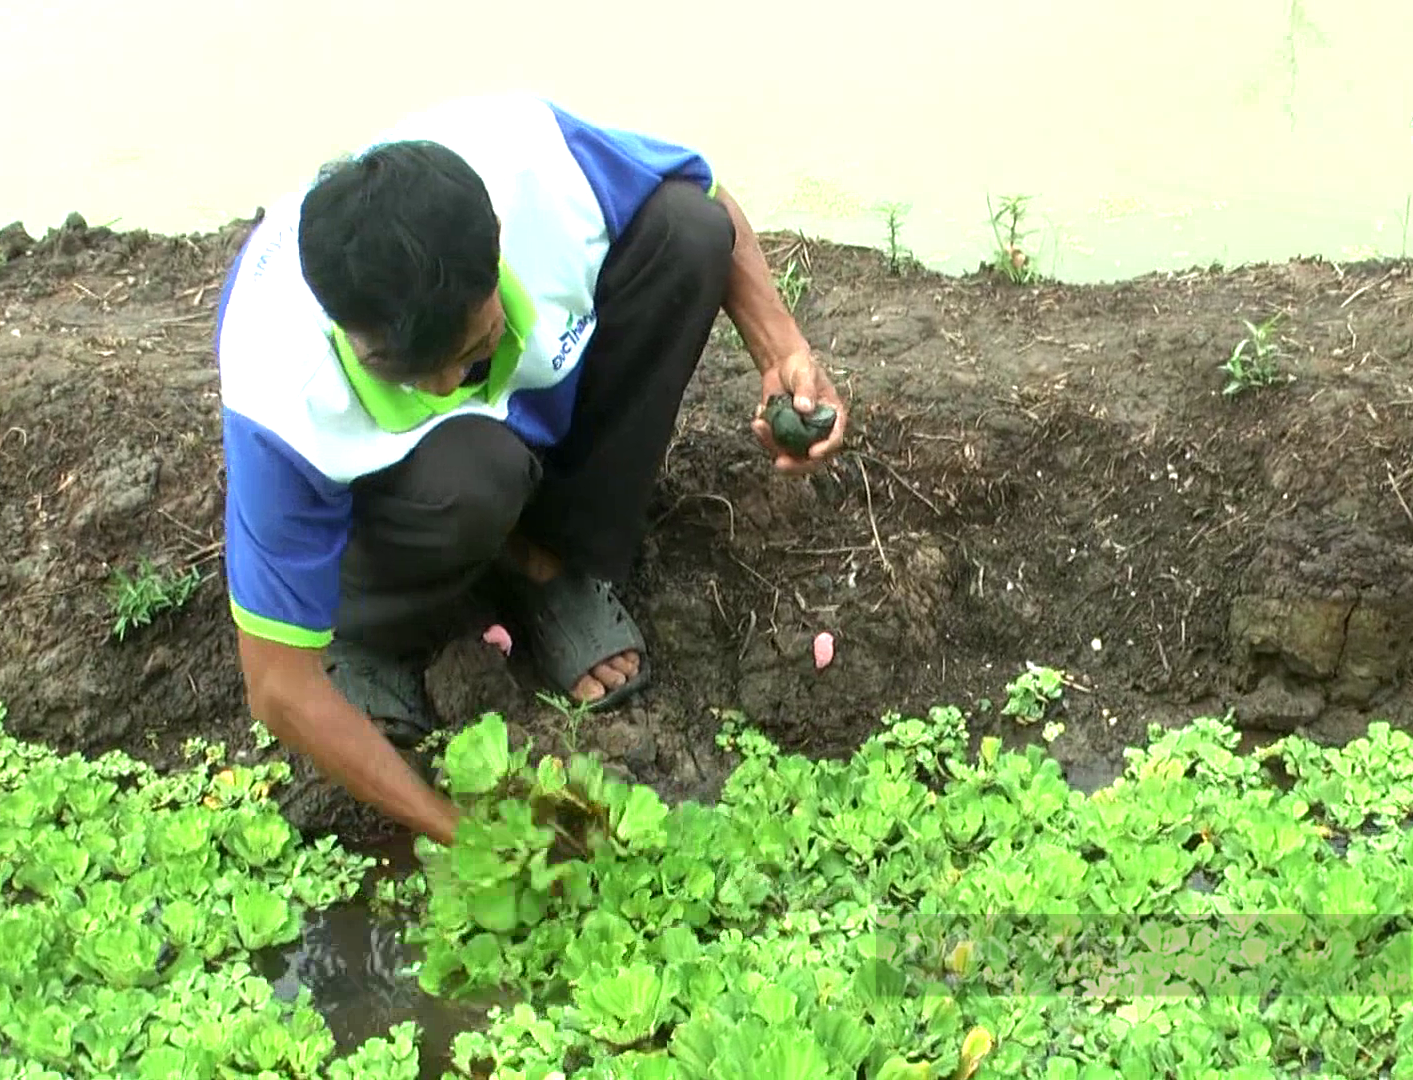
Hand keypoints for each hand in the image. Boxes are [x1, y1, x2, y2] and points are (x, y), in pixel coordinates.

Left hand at [750, 350, 846, 474]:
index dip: (825, 449)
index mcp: (832, 417)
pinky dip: (763, 435)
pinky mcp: (783, 436)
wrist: (780, 366)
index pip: (834, 438)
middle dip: (796, 465)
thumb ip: (806, 389)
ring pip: (789, 455)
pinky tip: (758, 413)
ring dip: (772, 446)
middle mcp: (819, 431)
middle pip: (812, 459)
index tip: (812, 453)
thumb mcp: (804, 373)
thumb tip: (805, 409)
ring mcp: (800, 436)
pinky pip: (774, 444)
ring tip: (758, 423)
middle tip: (780, 464)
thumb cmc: (799, 366)